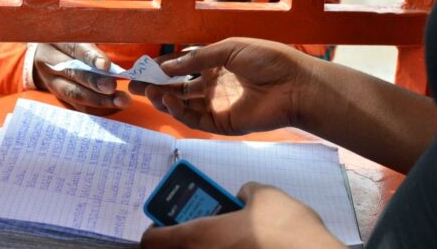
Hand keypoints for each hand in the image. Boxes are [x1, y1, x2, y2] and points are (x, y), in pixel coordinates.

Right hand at [33, 43, 129, 114]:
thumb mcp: (80, 34)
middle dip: (95, 82)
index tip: (105, 65)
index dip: (90, 57)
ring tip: (121, 101)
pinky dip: (96, 108)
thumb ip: (96, 41)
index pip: (74, 48)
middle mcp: (49, 61)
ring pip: (74, 93)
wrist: (48, 53)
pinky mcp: (58, 95)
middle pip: (73, 73)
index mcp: (56, 40)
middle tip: (113, 87)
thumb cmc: (73, 39)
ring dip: (99, 100)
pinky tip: (114, 107)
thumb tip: (118, 50)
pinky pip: (77, 105)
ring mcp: (51, 81)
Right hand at [129, 38, 316, 134]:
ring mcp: (217, 105)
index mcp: (217, 64)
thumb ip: (197, 59)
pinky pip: (195, 120)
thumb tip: (167, 65)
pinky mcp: (222, 124)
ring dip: (163, 99)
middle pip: (178, 88)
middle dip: (155, 86)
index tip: (141, 68)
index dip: (162, 68)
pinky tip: (167, 101)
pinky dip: (179, 112)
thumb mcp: (229, 49)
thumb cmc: (267, 59)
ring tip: (147, 92)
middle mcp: (214, 85)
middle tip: (133, 85)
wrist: (294, 84)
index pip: (183, 67)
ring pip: (183, 105)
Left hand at [141, 182, 344, 248]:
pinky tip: (250, 243)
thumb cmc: (285, 229)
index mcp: (197, 238)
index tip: (167, 220)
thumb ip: (245, 193)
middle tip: (203, 223)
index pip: (151, 241)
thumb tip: (242, 197)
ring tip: (231, 233)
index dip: (155, 228)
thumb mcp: (264, 195)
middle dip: (185, 237)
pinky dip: (230, 248)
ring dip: (209, 244)